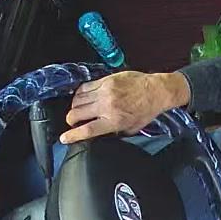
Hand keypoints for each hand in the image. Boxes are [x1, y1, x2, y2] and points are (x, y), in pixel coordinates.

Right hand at [61, 71, 189, 142]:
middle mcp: (107, 106)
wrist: (156, 91)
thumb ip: (114, 132)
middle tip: (73, 122)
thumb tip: (100, 134)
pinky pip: (85, 87)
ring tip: (79, 109)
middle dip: (71, 120)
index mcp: (113, 121)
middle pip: (77, 114)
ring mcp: (105, 92)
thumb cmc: (146, 111)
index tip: (64, 138)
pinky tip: (83, 97)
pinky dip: (80, 93)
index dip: (72, 135)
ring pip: (78, 99)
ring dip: (75, 106)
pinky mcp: (106, 81)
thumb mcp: (130, 129)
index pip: (87, 130)